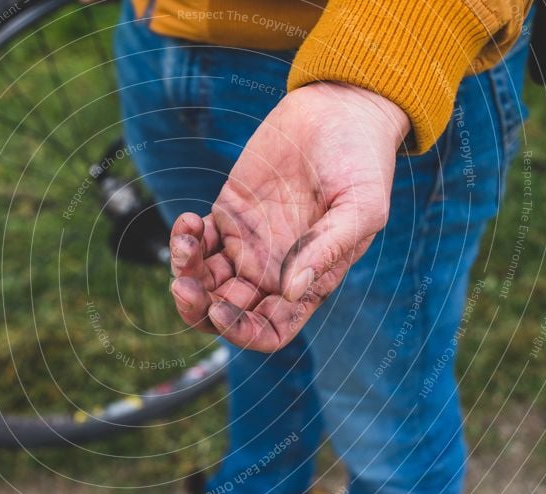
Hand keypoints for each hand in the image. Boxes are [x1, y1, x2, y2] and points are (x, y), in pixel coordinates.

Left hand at [169, 82, 410, 351]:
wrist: (340, 109)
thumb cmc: (361, 160)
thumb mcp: (359, 206)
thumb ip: (326, 249)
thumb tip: (289, 293)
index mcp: (308, 282)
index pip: (269, 329)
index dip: (241, 331)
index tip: (220, 309)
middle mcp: (274, 271)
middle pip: (226, 312)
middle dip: (199, 308)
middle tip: (185, 284)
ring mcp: (249, 244)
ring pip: (206, 282)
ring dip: (186, 273)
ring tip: (187, 239)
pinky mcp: (229, 215)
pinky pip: (197, 244)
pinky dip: (184, 241)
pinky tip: (188, 221)